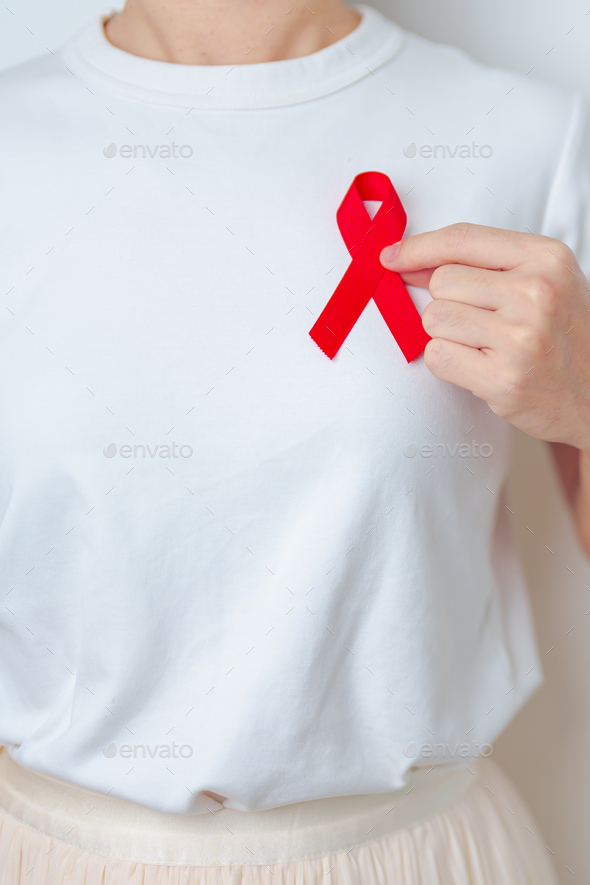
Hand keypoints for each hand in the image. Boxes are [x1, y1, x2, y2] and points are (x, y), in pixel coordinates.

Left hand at [380, 223, 589, 451]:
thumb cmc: (565, 335)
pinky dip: (448, 363)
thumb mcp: (542, 282)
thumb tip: (413, 263)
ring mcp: (520, 338)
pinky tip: (479, 366)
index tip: (392, 257)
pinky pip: (438, 356)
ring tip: (484, 346)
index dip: (417, 247)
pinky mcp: (503, 379)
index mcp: (545, 258)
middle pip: (441, 282)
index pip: (462, 239)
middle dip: (447, 303)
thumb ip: (482, 266)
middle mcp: (535, 293)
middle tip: (480, 323)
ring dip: (447, 334)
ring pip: (434, 320)